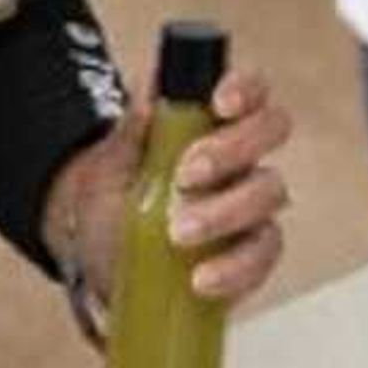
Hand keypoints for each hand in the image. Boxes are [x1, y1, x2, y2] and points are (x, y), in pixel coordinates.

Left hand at [46, 68, 295, 311]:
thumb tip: (150, 90)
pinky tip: (201, 279)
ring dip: (227, 211)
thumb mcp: (107, 165)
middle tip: (185, 176)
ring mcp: (251, 205)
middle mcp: (241, 157)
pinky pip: (263, 255)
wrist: (95, 262)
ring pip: (271, 191)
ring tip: (179, 234)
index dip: (245, 88)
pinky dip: (234, 268)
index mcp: (210, 123)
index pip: (249, 88)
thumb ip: (131, 129)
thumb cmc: (108, 202)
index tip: (219, 104)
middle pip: (272, 128)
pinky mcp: (251, 254)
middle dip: (232, 149)